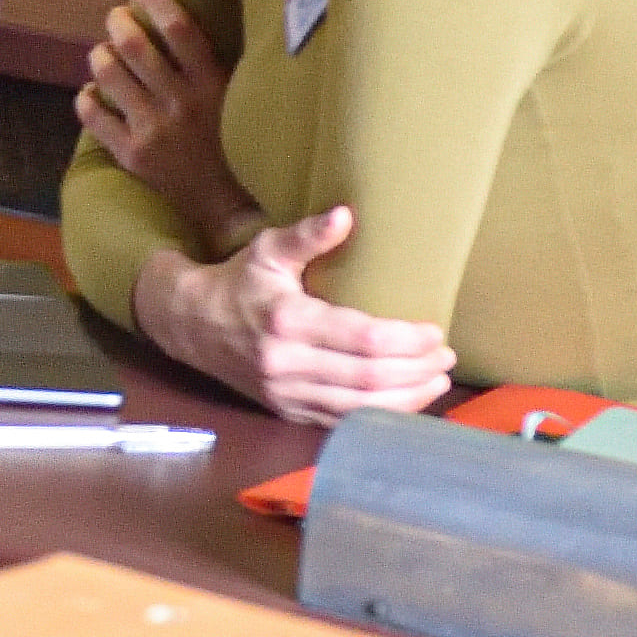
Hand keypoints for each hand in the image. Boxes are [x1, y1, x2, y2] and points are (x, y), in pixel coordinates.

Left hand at [73, 0, 229, 215]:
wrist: (228, 205)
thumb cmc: (234, 144)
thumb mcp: (236, 99)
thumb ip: (213, 65)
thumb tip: (182, 21)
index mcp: (212, 84)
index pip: (179, 29)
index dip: (155, 0)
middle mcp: (180, 103)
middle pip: (134, 45)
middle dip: (118, 22)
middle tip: (116, 17)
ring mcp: (153, 129)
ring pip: (108, 74)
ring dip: (99, 55)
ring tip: (103, 53)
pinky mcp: (132, 154)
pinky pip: (93, 115)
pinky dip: (87, 97)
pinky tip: (93, 93)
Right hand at [135, 207, 457, 419]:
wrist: (189, 325)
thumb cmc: (237, 282)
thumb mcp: (266, 250)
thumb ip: (306, 235)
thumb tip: (346, 214)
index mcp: (287, 321)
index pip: (363, 338)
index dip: (407, 339)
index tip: (435, 331)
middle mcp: (286, 363)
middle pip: (369, 376)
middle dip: (417, 369)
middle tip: (447, 357)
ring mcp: (286, 393)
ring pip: (360, 407)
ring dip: (407, 397)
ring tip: (438, 380)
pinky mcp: (287, 410)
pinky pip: (343, 422)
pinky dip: (380, 415)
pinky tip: (406, 402)